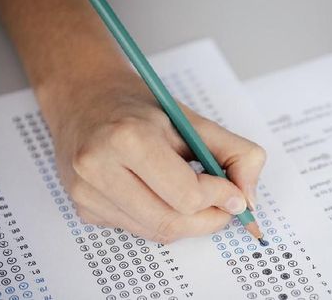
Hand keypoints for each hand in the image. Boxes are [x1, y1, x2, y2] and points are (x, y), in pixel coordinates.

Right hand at [43, 69, 264, 242]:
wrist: (85, 98)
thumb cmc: (141, 108)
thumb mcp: (192, 119)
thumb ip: (234, 153)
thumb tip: (247, 199)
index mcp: (128, 138)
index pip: (187, 194)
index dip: (221, 199)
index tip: (236, 195)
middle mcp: (99, 168)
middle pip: (171, 222)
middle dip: (209, 219)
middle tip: (226, 206)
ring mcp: (86, 193)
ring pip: (155, 232)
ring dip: (188, 223)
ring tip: (197, 197)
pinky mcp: (84, 209)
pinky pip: (138, 229)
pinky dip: (162, 218)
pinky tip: (161, 194)